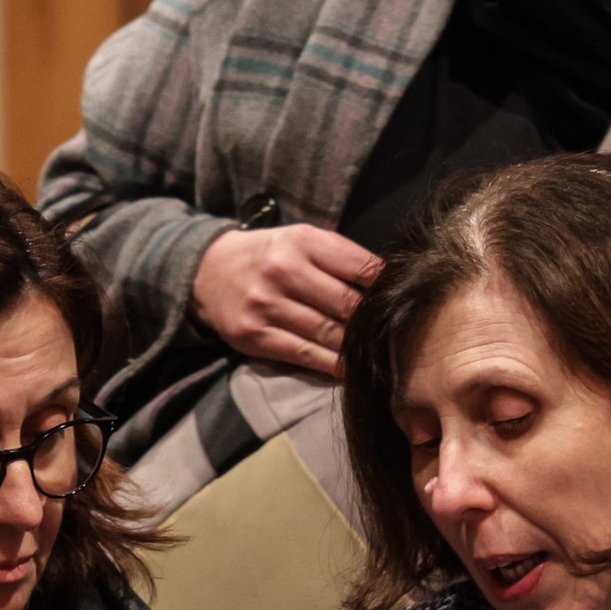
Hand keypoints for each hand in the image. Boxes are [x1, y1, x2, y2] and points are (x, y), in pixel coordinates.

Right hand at [190, 223, 383, 374]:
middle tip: (396, 334)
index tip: (403, 301)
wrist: (207, 272)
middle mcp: (284, 271)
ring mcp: (268, 305)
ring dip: (356, 345)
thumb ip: (340, 258)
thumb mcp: (302, 241)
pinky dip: (332, 364)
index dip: (386, 288)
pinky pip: (305, 354)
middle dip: (373, 320)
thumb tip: (387, 285)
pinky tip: (350, 368)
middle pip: (348, 304)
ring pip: (330, 333)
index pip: (361, 267)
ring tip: (377, 352)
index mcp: (303, 242)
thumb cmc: (268, 256)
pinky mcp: (256, 336)